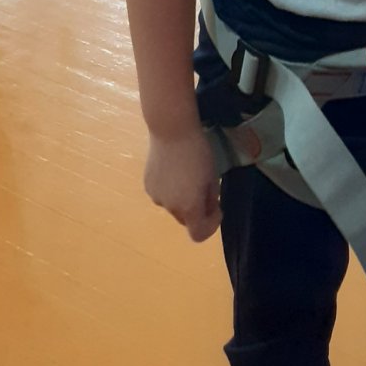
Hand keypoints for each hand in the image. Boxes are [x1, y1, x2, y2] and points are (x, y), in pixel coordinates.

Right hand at [144, 127, 221, 241]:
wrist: (171, 130)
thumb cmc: (198, 152)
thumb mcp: (212, 176)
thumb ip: (210, 199)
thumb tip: (208, 209)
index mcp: (189, 207)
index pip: (198, 235)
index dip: (211, 226)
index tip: (217, 209)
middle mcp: (170, 207)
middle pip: (186, 219)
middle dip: (197, 210)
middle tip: (205, 190)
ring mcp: (156, 197)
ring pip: (174, 206)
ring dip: (182, 199)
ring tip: (187, 175)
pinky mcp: (148, 185)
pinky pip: (163, 195)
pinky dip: (171, 189)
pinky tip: (174, 169)